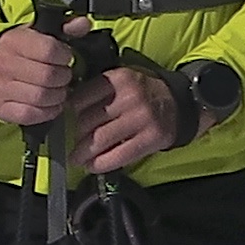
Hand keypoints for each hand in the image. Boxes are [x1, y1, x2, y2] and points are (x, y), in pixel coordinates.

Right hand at [0, 26, 83, 128]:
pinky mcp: (0, 107)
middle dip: (64, 78)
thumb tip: (83, 23)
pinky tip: (50, 104)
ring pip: (41, 97)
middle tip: (64, 76)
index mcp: (13, 41)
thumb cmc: (21, 51)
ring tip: (58, 90)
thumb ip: (65, 27)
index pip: (49, 50)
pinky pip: (30, 114)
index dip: (64, 56)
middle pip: (48, 76)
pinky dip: (46, 112)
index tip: (65, 57)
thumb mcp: (39, 33)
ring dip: (57, 96)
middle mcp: (3, 64)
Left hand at [72, 56, 188, 176]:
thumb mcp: (122, 81)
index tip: (66, 119)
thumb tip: (67, 107)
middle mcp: (130, 97)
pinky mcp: (150, 139)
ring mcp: (141, 119)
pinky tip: (92, 166)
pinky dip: (101, 164)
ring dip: (83, 153)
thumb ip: (98, 89)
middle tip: (73, 142)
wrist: (179, 104)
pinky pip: (119, 155)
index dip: (70, 111)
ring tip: (77, 158)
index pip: (82, 97)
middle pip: (89, 120)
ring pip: (101, 139)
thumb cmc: (143, 93)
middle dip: (77, 135)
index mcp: (118, 79)